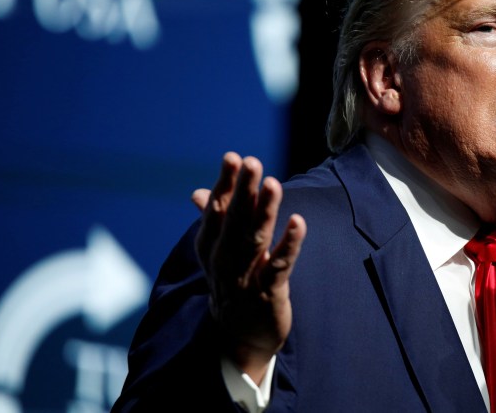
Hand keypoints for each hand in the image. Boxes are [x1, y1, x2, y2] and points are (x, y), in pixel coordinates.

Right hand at [193, 152, 305, 383]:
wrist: (240, 339)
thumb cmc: (233, 285)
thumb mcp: (218, 254)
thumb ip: (214, 221)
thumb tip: (197, 192)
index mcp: (211, 248)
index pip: (216, 211)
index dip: (225, 185)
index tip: (232, 157)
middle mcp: (224, 261)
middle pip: (235, 221)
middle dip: (243, 191)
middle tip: (252, 161)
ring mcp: (246, 279)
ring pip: (255, 240)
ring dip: (265, 210)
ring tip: (273, 183)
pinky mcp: (268, 295)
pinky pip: (279, 266)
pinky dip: (289, 244)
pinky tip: (298, 221)